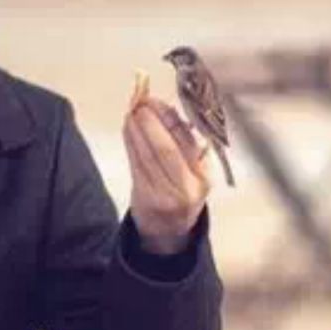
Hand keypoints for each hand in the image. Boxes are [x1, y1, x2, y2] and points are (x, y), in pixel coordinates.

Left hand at [123, 99, 210, 254]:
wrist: (167, 229)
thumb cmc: (186, 194)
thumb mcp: (199, 175)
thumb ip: (191, 147)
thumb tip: (170, 110)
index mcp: (201, 180)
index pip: (187, 145)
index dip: (172, 121)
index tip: (160, 102)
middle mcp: (183, 188)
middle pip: (166, 149)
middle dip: (152, 122)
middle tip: (142, 100)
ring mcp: (159, 192)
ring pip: (146, 153)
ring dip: (137, 127)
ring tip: (134, 106)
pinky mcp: (140, 192)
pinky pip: (134, 160)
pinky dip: (130, 138)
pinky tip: (129, 124)